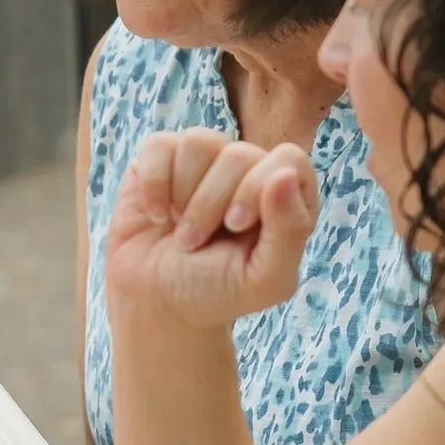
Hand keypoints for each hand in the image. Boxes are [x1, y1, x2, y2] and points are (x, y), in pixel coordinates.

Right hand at [101, 129, 318, 329]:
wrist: (155, 303)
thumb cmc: (215, 292)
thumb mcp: (264, 279)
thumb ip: (290, 231)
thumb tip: (286, 173)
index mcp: (283, 196)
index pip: (288, 159)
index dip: (258, 187)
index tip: (236, 226)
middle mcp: (247, 171)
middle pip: (238, 154)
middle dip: (211, 204)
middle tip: (195, 243)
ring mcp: (204, 161)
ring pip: (198, 142)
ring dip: (182, 196)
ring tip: (177, 230)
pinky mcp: (162, 159)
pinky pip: (159, 145)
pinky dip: (153, 184)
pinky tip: (155, 215)